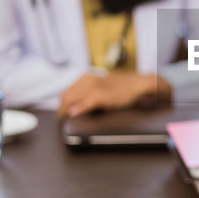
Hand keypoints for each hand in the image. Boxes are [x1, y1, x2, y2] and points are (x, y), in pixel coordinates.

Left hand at [57, 72, 171, 117]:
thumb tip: (77, 103)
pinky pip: (84, 103)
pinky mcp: (100, 95)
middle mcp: (87, 80)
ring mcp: (93, 87)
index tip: (61, 112)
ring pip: (71, 100)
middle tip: (62, 119)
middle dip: (61, 109)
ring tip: (65, 120)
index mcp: (86, 77)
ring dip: (66, 111)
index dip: (62, 103)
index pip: (66, 91)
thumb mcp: (102, 85)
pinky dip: (77, 109)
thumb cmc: (122, 87)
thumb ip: (89, 90)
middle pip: (66, 96)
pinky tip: (73, 114)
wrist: (137, 84)